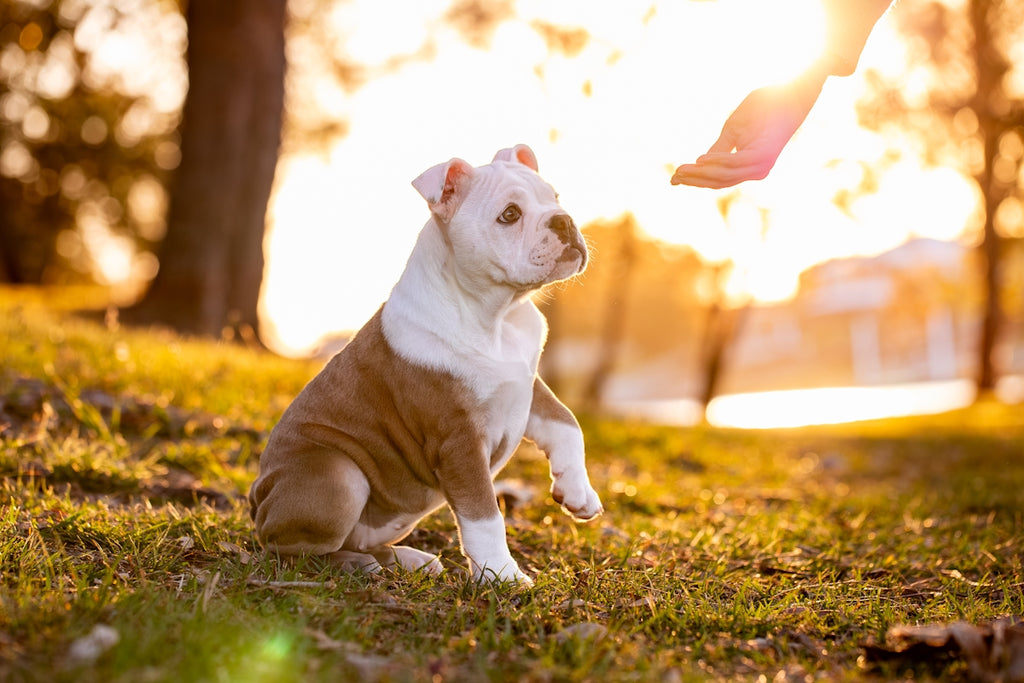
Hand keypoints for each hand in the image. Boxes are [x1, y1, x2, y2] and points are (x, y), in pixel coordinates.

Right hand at [671, 68, 826, 188]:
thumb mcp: (735, 129)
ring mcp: (761, 166)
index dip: (696, 180)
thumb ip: (720, 149)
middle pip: (719, 182)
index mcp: (750, 166)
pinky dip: (716, 162)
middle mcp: (756, 171)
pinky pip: (735, 164)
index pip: (718, 179)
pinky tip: (700, 160)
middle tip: (674, 178)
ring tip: (682, 170)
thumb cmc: (764, 108)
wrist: (791, 94)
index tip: (674, 180)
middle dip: (695, 180)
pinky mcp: (763, 155)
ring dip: (701, 174)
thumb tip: (700, 164)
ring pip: (725, 176)